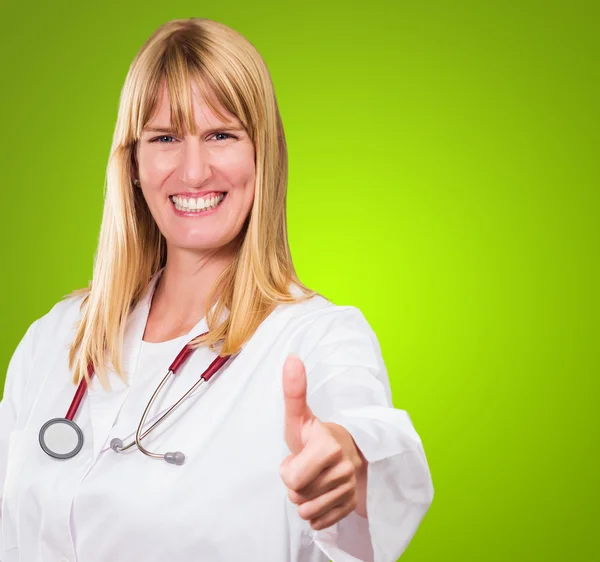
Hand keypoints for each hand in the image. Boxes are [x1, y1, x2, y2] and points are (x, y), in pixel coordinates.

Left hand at [279, 355, 367, 530]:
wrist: (349, 450)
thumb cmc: (316, 435)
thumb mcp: (300, 416)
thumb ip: (294, 390)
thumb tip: (291, 357)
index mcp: (329, 445)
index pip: (292, 479)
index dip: (288, 470)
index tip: (299, 455)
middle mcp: (344, 468)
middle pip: (297, 497)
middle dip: (295, 484)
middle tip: (307, 467)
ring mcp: (351, 489)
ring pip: (308, 512)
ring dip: (305, 498)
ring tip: (314, 479)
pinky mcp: (353, 506)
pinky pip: (320, 523)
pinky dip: (317, 512)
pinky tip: (322, 493)